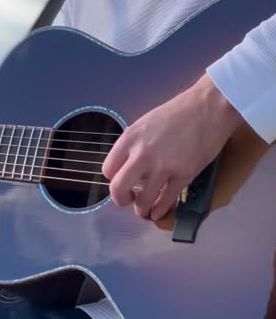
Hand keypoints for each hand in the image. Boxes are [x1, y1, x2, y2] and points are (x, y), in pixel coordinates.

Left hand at [102, 76, 242, 220]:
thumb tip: (130, 166)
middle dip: (121, 200)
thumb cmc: (180, 111)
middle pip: (118, 189)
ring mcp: (162, 166)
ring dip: (142, 209)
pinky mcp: (183, 174)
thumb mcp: (146, 123)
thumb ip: (135, 145)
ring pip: (143, 200)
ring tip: (144, 210)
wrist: (210, 106)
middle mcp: (142, 154)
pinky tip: (158, 213)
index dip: (113, 179)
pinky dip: (160, 210)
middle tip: (128, 201)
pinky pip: (166, 200)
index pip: (108, 169)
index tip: (122, 182)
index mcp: (130, 138)